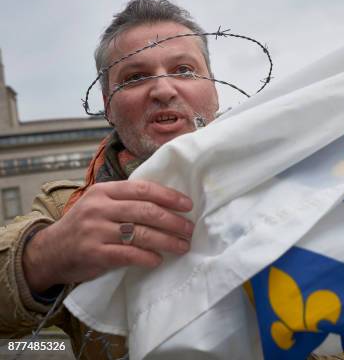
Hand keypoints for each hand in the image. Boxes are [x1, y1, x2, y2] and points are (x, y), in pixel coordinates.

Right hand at [22, 180, 193, 293]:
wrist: (49, 252)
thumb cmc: (84, 226)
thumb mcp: (100, 204)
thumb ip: (126, 200)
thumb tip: (169, 204)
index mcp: (104, 191)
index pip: (143, 189)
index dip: (169, 196)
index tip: (188, 205)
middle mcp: (99, 208)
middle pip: (146, 211)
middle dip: (173, 220)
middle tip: (189, 228)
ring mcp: (95, 230)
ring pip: (140, 233)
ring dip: (167, 241)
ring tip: (183, 245)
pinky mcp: (94, 253)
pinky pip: (128, 254)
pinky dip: (147, 257)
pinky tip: (158, 259)